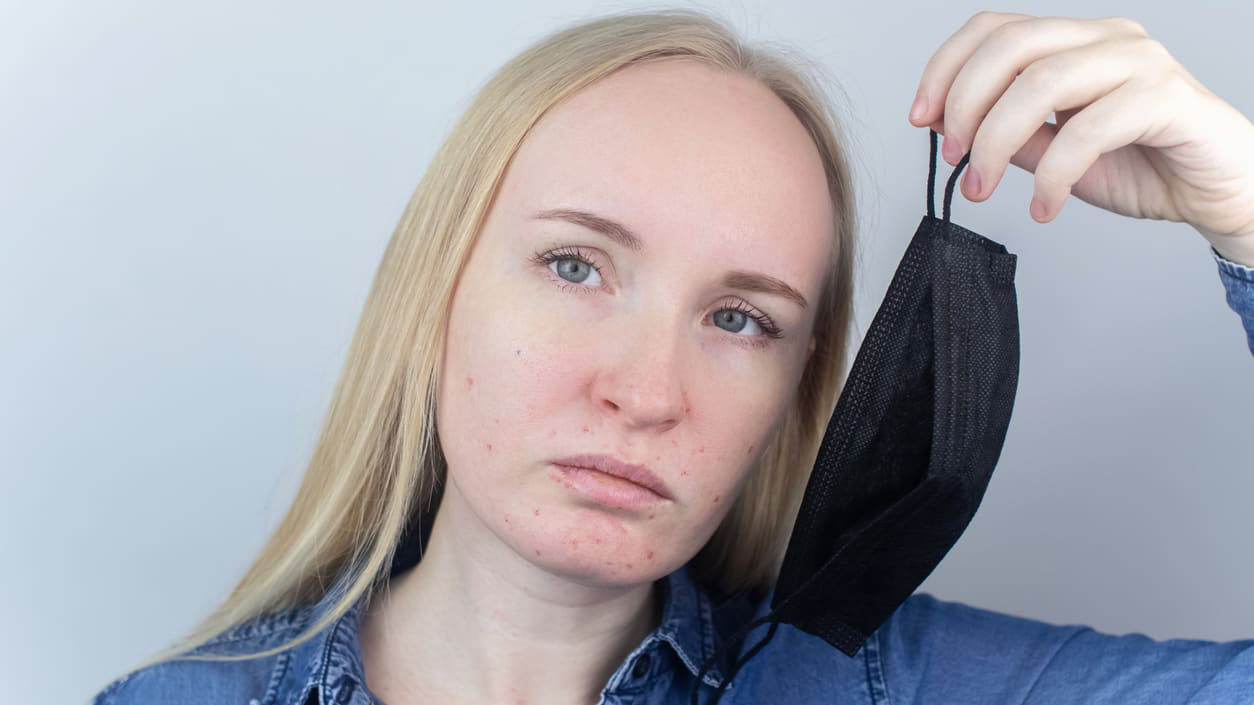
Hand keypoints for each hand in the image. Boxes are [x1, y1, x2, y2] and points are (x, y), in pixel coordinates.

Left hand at [908, 11, 1253, 266]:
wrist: (1215, 192)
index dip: (946, 69)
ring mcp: (1139, 63)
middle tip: (953, 155)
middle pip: (1011, 46)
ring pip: (1043, 82)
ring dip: (998, 141)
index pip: (993, 29)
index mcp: (1072, 42)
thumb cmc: (1141, 164)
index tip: (920, 118)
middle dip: (966, 102)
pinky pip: (1089, 130)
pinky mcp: (1166, 99)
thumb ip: (1008, 133)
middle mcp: (1104, 39)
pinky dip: (1053, 175)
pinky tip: (1044, 207)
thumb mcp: (1053, 152)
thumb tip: (947, 125)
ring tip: (984, 188)